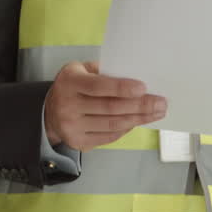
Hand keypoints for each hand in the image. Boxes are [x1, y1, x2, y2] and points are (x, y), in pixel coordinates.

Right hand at [44, 61, 166, 150]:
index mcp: (70, 82)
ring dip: (139, 119)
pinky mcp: (78, 141)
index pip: (99, 86)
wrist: (50, 111)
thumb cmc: (75, 86)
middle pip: (111, 108)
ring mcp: (71, 126)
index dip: (122, 88)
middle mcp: (67, 105)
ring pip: (113, 124)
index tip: (144, 88)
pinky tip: (139, 121)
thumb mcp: (82, 70)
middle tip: (161, 103)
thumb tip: (137, 77)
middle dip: (140, 106)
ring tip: (156, 113)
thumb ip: (105, 72)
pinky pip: (110, 136)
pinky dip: (127, 128)